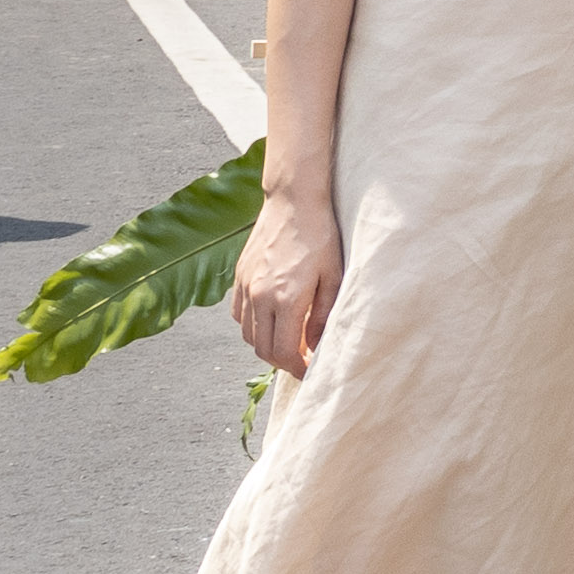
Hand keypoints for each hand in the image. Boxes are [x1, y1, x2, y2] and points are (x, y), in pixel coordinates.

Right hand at [230, 190, 341, 373]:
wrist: (294, 201)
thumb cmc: (320, 236)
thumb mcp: (334, 277)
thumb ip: (322, 317)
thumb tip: (314, 346)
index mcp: (286, 299)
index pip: (284, 353)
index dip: (298, 370)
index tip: (311, 372)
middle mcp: (260, 296)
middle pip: (263, 349)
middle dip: (282, 363)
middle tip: (302, 362)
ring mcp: (246, 286)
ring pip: (248, 335)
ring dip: (266, 346)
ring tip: (288, 343)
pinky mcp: (239, 276)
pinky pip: (239, 315)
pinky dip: (253, 327)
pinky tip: (271, 320)